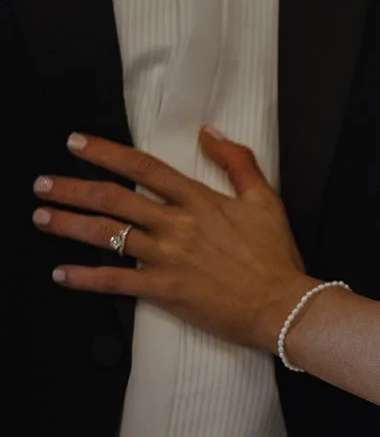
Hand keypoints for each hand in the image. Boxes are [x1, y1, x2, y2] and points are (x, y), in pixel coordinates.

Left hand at [33, 130, 311, 350]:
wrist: (281, 304)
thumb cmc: (275, 255)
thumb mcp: (265, 199)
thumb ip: (237, 161)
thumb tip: (209, 132)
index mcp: (199, 200)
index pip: (142, 168)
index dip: (105, 153)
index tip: (76, 143)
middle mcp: (177, 225)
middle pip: (114, 199)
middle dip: (72, 189)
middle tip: (42, 184)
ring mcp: (167, 258)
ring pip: (107, 235)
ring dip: (69, 225)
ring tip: (41, 218)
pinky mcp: (164, 290)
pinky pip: (115, 282)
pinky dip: (85, 278)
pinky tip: (61, 273)